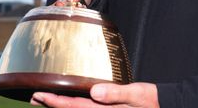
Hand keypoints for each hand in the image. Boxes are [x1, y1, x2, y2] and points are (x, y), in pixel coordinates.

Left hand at [30, 83, 158, 107]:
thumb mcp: (138, 95)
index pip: (73, 106)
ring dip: (60, 106)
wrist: (163, 106)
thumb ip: (117, 93)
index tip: (39, 94)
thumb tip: (95, 91)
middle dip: (51, 105)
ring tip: (44, 99)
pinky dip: (73, 106)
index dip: (54, 101)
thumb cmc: (152, 101)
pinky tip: (70, 101)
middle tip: (33, 97)